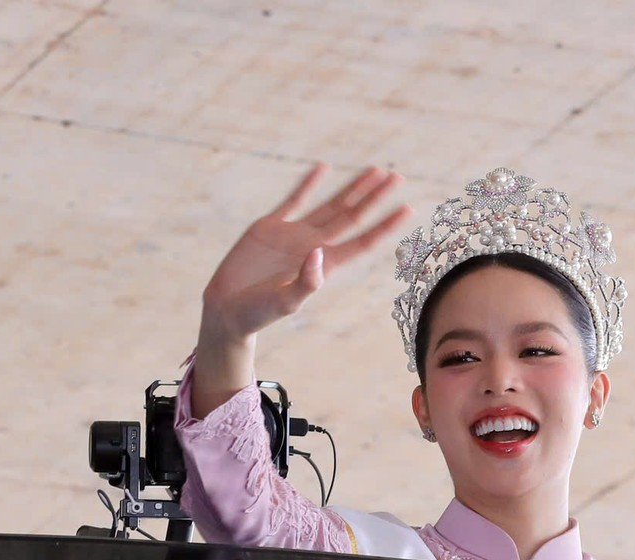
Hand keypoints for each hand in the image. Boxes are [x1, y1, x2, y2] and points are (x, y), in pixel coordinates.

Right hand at [199, 163, 409, 347]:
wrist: (226, 312)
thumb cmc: (257, 315)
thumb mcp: (283, 303)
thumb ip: (304, 282)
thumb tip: (319, 254)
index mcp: (324, 267)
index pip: (362, 242)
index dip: (385, 226)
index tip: (408, 208)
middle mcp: (314, 248)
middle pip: (353, 217)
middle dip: (375, 198)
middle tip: (399, 177)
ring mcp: (293, 235)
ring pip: (331, 206)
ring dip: (353, 189)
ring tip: (375, 171)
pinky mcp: (270, 228)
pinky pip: (294, 201)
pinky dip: (308, 185)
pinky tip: (324, 169)